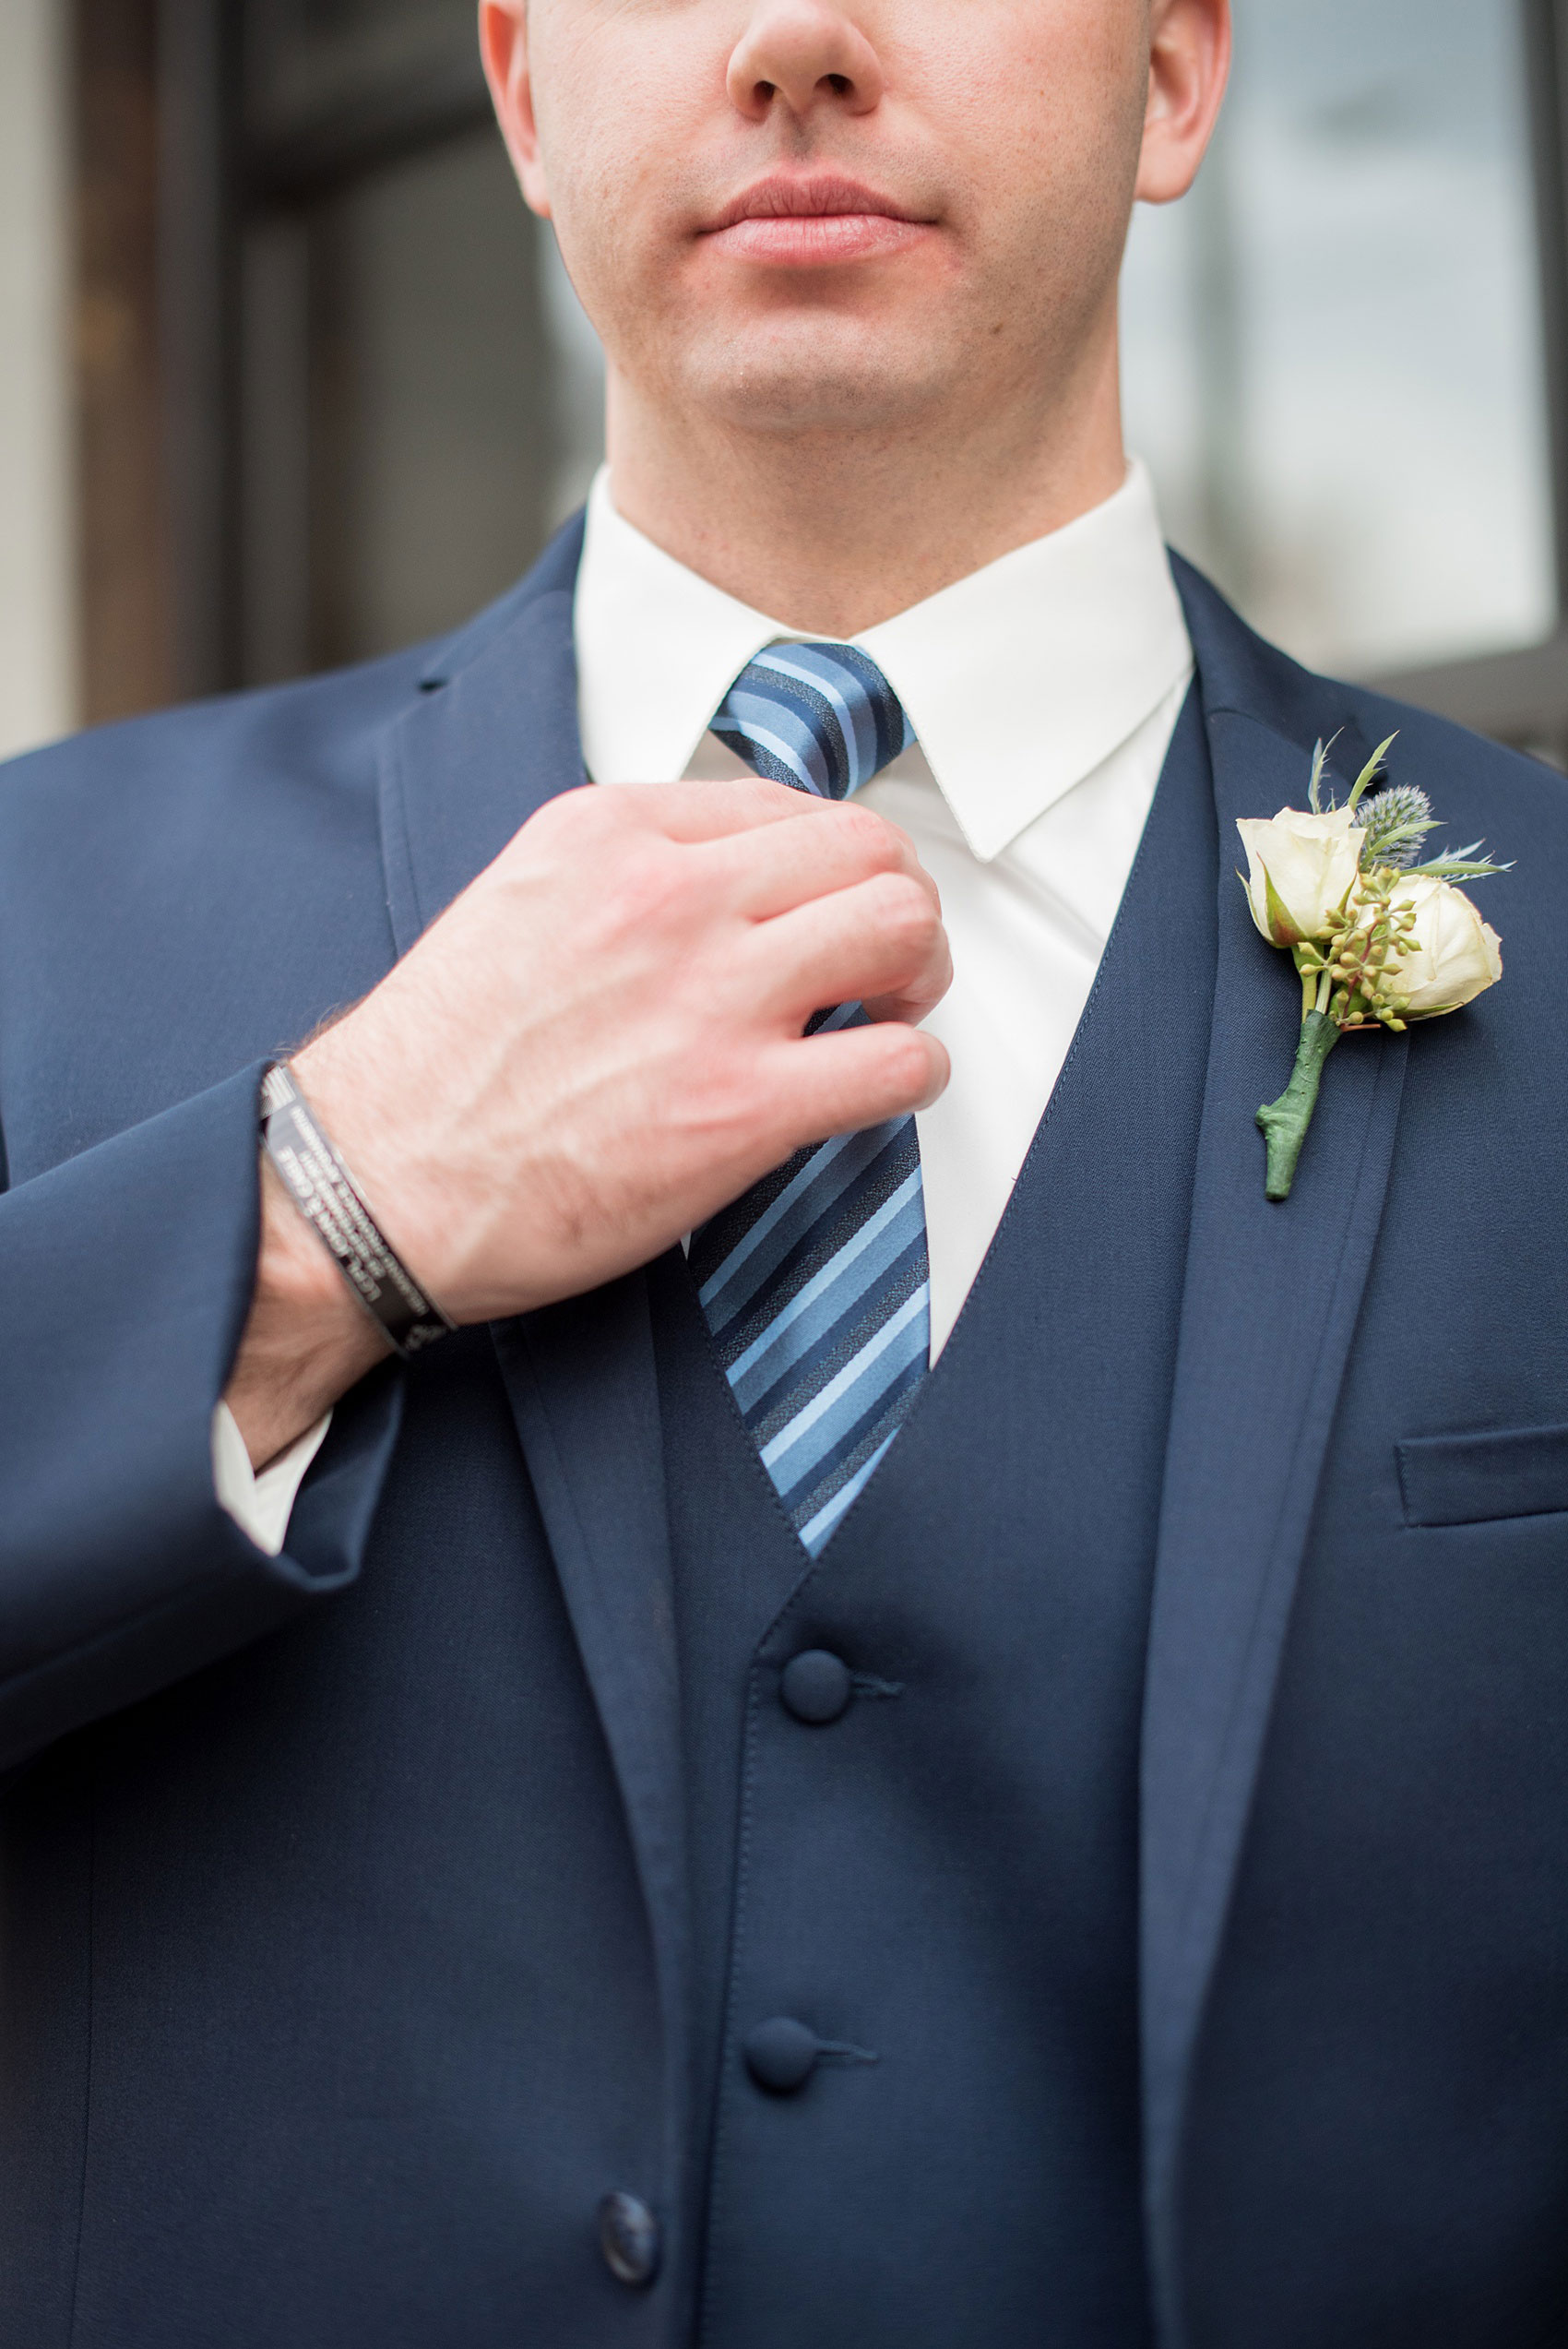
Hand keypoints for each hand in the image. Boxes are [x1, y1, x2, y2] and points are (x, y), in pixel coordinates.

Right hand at [225, 780, 949, 1464]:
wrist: (372, 1183)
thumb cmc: (437, 1066)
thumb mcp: (519, 902)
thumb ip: (625, 874)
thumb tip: (730, 880)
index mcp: (610, 834)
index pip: (784, 803)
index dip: (825, 863)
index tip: (820, 911)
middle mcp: (667, 897)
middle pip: (867, 849)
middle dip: (894, 902)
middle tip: (880, 961)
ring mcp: (709, 1000)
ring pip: (902, 928)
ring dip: (917, 974)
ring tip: (885, 1015)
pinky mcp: (737, 1109)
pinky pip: (897, 1061)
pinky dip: (912, 1073)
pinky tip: (879, 1088)